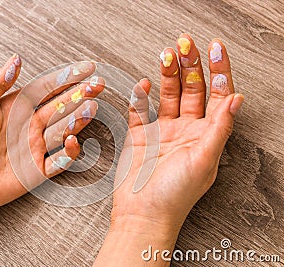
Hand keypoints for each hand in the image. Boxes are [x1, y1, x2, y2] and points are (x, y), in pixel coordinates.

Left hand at [0, 56, 103, 217]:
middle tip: (97, 85)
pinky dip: (68, 153)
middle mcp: (28, 127)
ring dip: (78, 120)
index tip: (84, 68)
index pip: (46, 89)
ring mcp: (34, 149)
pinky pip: (59, 162)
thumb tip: (15, 60)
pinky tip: (72, 141)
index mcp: (15, 109)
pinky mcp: (35, 172)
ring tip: (91, 108)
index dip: (66, 78)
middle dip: (80, 95)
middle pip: (60, 107)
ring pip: (63, 131)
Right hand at [95, 34, 242, 265]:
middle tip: (185, 43)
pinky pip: (141, 110)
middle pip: (191, 90)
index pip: (216, 96)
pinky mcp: (140, 135)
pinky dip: (141, 96)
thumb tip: (238, 98)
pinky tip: (143, 85)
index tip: (215, 49)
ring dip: (167, 74)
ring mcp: (162, 131)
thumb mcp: (204, 160)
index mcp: (205, 135)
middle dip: (190, 65)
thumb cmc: (175, 194)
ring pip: (167, 95)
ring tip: (166, 54)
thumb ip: (219, 128)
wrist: (142, 213)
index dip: (218, 72)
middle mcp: (186, 129)